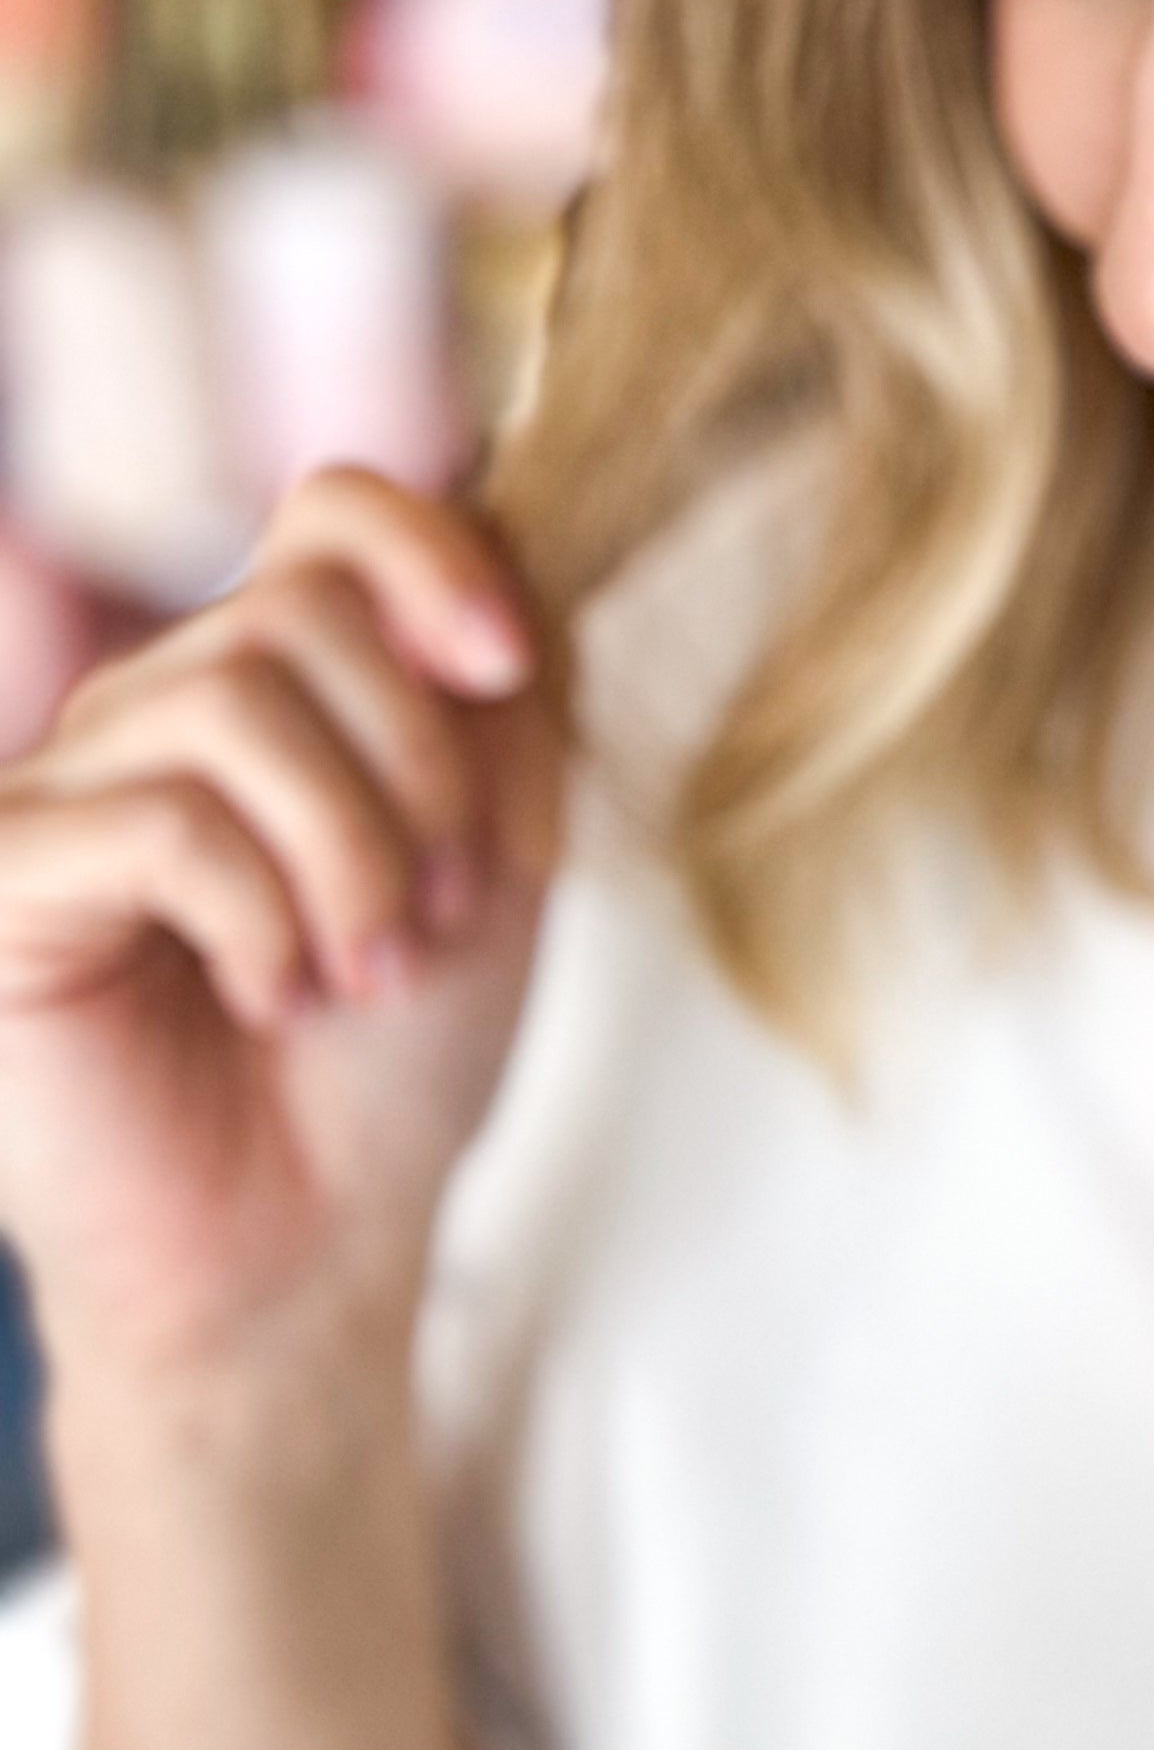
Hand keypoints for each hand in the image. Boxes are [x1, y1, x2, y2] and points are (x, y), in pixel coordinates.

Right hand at [0, 469, 564, 1411]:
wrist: (315, 1243)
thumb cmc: (394, 1058)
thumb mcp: (497, 841)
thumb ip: (496, 683)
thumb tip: (493, 528)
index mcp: (275, 683)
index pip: (336, 505)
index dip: (436, 558)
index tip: (508, 667)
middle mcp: (152, 711)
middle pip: (305, 608)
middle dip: (419, 766)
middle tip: (439, 914)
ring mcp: (64, 789)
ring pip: (235, 703)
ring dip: (353, 853)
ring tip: (367, 969)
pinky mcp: (6, 878)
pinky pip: (160, 823)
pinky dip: (259, 915)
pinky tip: (266, 994)